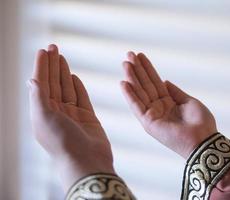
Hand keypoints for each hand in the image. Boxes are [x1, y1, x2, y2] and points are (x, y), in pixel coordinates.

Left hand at [28, 44, 114, 190]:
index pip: (41, 83)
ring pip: (67, 88)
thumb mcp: (43, 117)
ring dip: (64, 72)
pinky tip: (74, 77)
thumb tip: (31, 80)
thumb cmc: (62, 141)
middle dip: (52, 65)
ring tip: (62, 57)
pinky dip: (77, 86)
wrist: (86, 160)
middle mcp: (56, 112)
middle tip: (54, 47)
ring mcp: (72, 114)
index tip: (43, 51)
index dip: (41, 67)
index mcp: (42, 112)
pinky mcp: (87, 117)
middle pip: (53, 83)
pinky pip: (81, 97)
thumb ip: (38, 97)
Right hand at [121, 52, 216, 158]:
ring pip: (139, 93)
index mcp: (168, 103)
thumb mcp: (189, 102)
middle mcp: (158, 108)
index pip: (155, 82)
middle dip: (137, 70)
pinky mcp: (148, 123)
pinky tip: (123, 83)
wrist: (203, 139)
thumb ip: (175, 92)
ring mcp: (152, 115)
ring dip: (132, 78)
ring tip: (125, 63)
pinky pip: (137, 106)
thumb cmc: (201, 123)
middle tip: (129, 54)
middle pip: (145, 85)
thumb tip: (165, 81)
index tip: (140, 56)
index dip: (148, 69)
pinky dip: (129, 95)